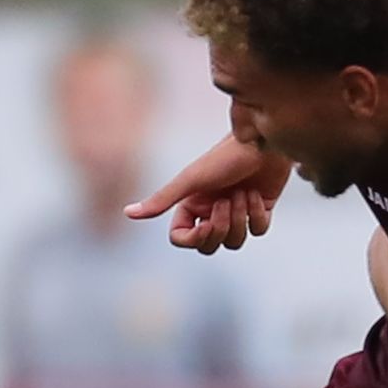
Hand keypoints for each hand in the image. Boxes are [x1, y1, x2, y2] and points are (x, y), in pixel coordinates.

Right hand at [126, 131, 290, 253]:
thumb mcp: (190, 180)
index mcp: (191, 204)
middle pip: (209, 246)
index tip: (206, 224)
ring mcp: (235, 211)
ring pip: (234, 242)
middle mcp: (211, 210)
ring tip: (243, 192)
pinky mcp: (258, 209)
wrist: (261, 141)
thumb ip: (161, 200)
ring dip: (239, 218)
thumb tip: (127, 213)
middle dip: (220, 228)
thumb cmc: (223, 157)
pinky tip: (257, 194)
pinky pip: (258, 229)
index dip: (194, 239)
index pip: (181, 238)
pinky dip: (257, 214)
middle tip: (226, 200)